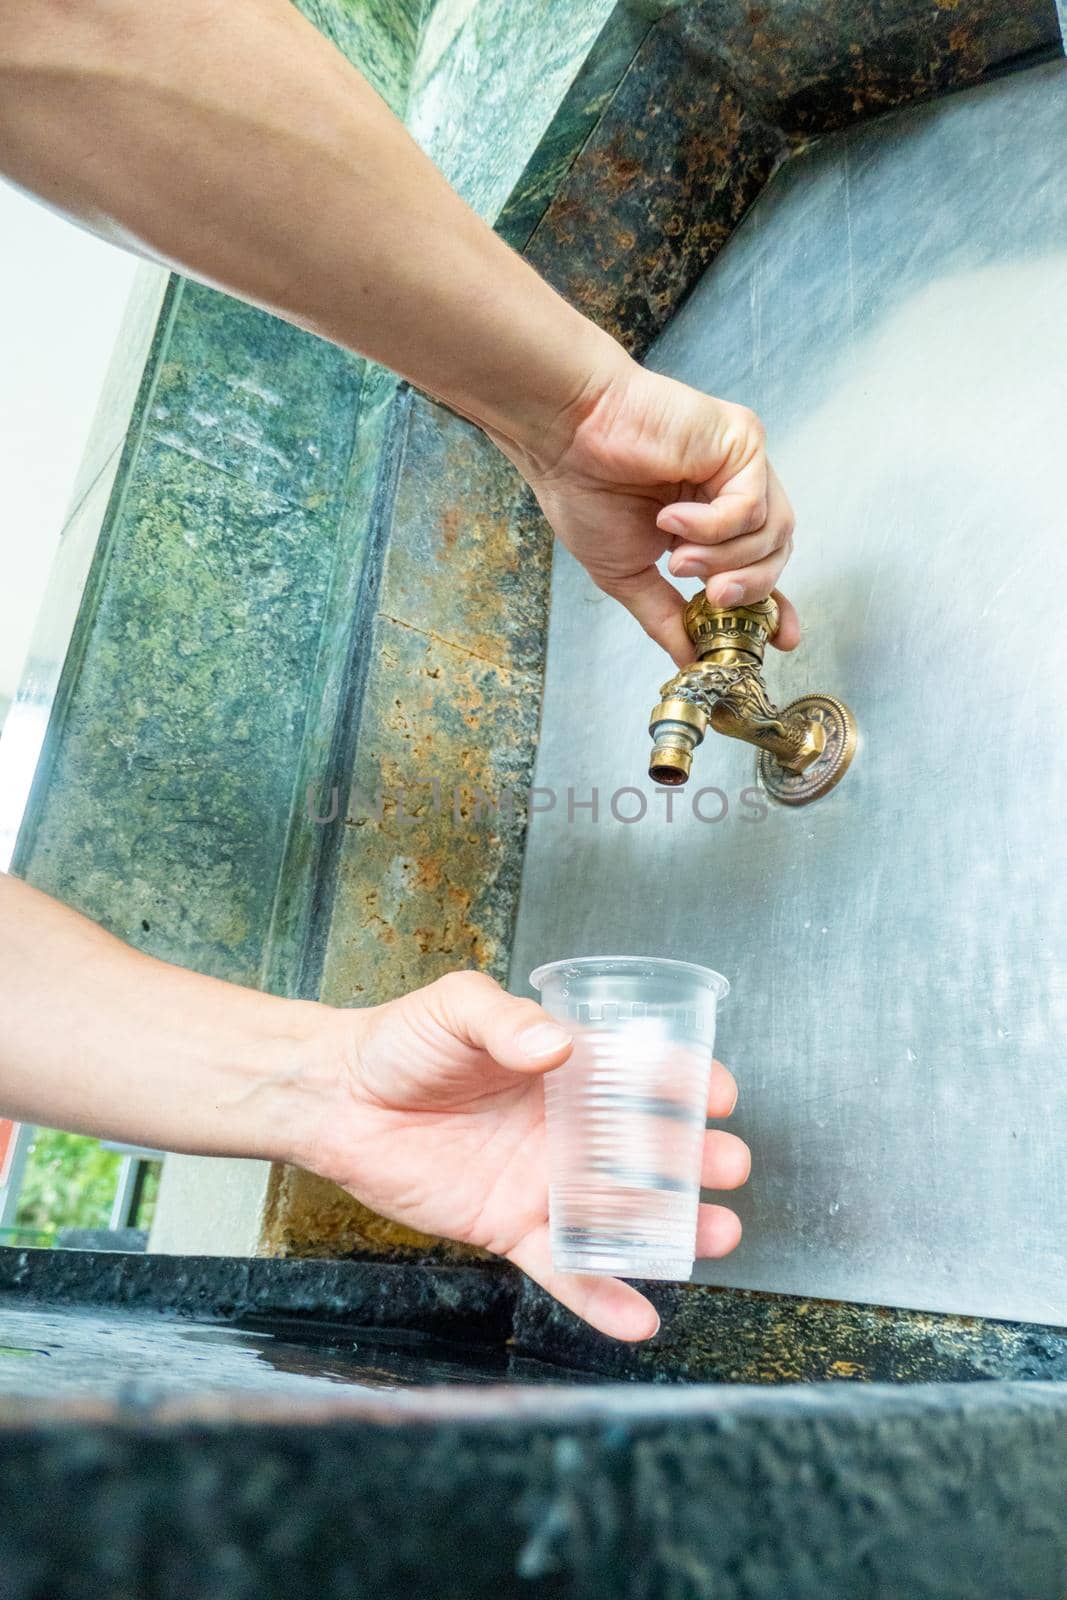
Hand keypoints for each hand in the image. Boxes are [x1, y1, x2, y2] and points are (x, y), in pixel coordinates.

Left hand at [299, 970, 749, 1341]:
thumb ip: (507, 1022)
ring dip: (670, 1228)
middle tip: (730, 1167)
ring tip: (716, 1237)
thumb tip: (556, 1044)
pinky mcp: (509, 1226)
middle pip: (646, 1147)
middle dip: (694, 1159)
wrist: (338, 1098)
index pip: (640, 1073)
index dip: (686, 1082)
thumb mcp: (457, 1007)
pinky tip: (639, 1318)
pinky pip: (563, 1268)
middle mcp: (565, 1126)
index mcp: (564, 1067)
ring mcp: (541, 1180)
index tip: (720, 1095)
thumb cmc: (401, 1042)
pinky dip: (602, 1295)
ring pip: (620, 1211)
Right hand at [504, 356, 798, 666]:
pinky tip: (671, 518)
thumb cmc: (583, 488)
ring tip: (677, 556)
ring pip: (774, 533)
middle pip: (777, 553)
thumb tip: (689, 662)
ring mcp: (739, 463)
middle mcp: (731, 489)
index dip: (774, 606)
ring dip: (725, 559)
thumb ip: (664, 617)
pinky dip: (713, 525)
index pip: (759, 567)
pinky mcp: (742, 439)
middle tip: (710, 599)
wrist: (564, 436)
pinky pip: (752, 504)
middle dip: (748, 588)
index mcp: (707, 520)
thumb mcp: (627, 573)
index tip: (780, 641)